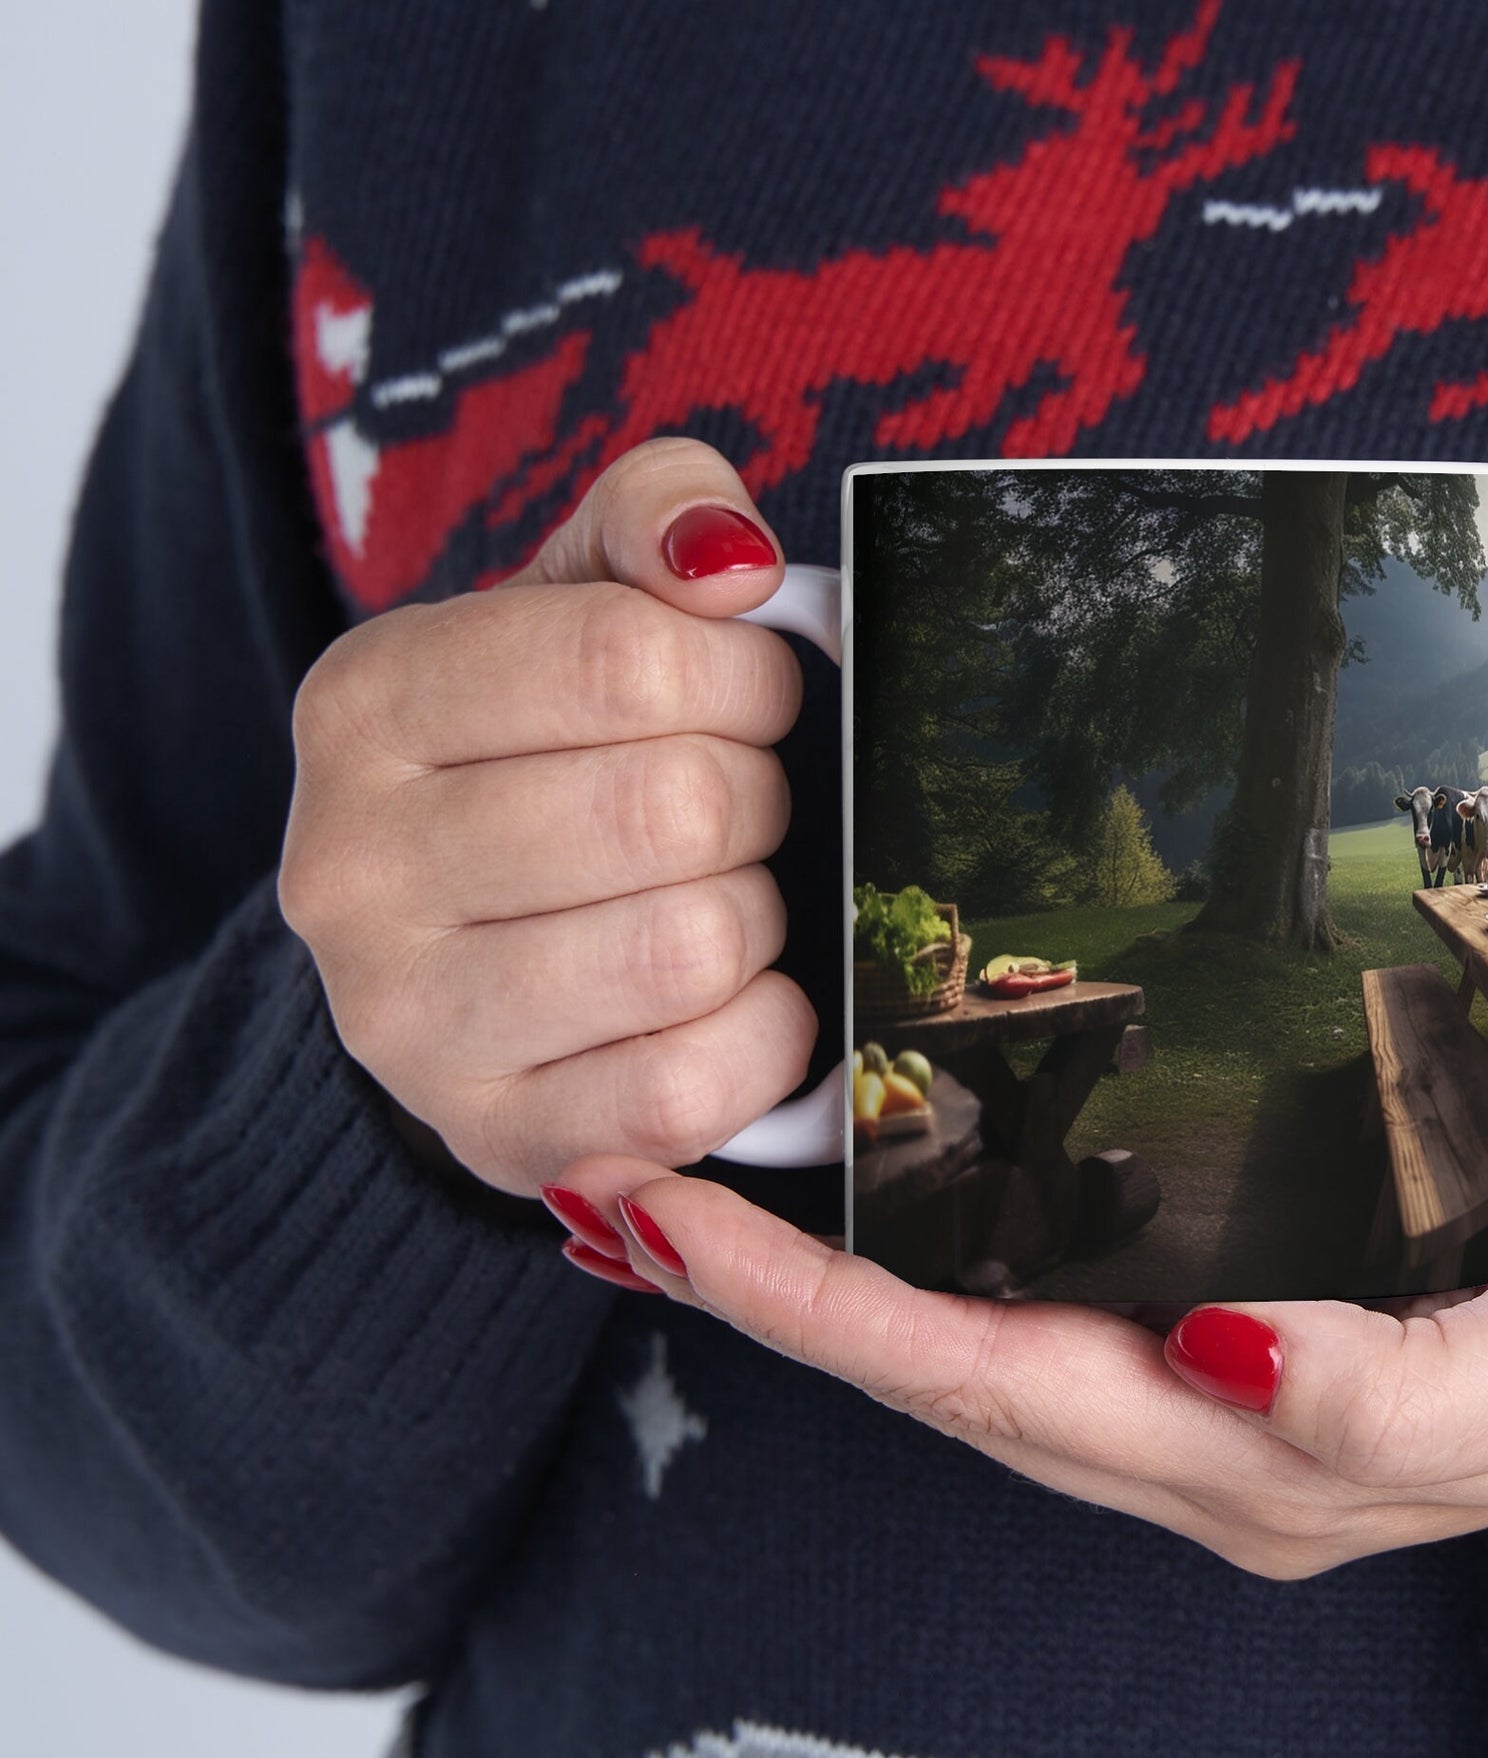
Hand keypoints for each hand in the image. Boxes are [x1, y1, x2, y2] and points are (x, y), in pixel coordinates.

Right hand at [279, 439, 813, 1194]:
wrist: (461, 951)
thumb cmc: (547, 756)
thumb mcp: (577, 601)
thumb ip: (655, 519)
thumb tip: (730, 560)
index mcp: (367, 704)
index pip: (627, 658)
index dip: (743, 677)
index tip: (750, 698)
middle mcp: (352, 869)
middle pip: (673, 808)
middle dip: (754, 799)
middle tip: (735, 808)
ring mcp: (408, 1023)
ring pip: (690, 947)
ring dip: (754, 917)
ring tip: (718, 898)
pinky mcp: (496, 1137)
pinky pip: (692, 1088)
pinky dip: (762, 1036)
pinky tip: (733, 1000)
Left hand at [545, 1115, 1487, 1575]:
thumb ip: (1410, 1388)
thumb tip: (1228, 1364)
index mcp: (1272, 1454)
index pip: (993, 1382)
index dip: (822, 1313)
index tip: (672, 1223)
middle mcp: (1215, 1431)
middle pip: (940, 1370)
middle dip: (772, 1294)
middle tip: (612, 1190)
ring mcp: (1223, 1381)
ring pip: (973, 1338)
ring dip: (823, 1277)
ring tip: (684, 1191)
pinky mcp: (1249, 1316)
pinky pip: (1042, 1294)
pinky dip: (925, 1253)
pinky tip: (871, 1198)